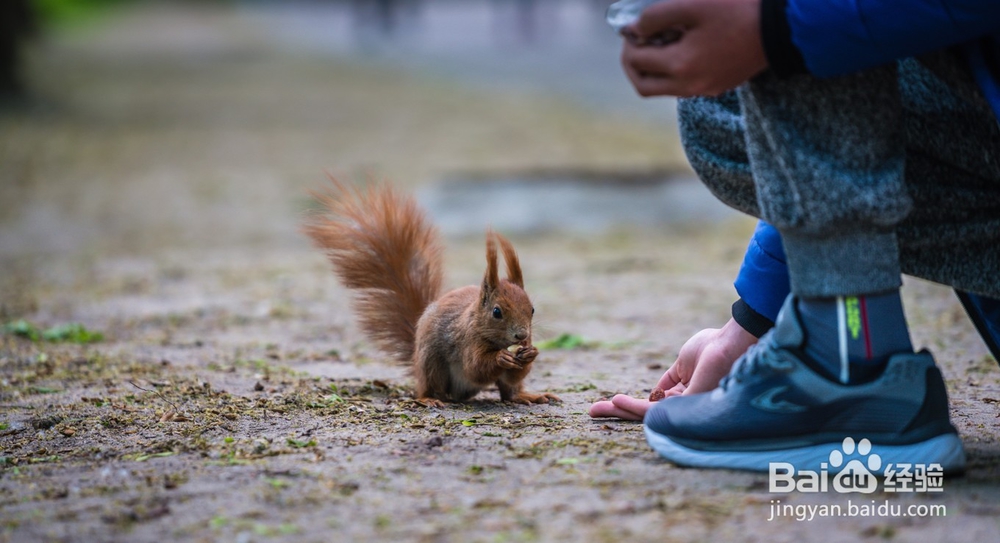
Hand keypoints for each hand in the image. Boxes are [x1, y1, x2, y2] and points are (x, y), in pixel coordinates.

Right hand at [588, 318, 757, 419]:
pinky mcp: (687, 407)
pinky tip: (616, 401)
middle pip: (646, 414)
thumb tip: (654, 392)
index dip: (632, 404)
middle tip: (592, 412)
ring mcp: (686, 409)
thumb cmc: (714, 347)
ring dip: (621, 411)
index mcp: (685, 395)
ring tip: (596, 408)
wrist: (732, 343)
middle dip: (619, 413)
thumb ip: (669, 379)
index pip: (654, 404)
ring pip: (647, 415)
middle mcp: (685, 406)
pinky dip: (634, 406)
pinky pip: (655, 411)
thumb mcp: (683, 362)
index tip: (611, 401)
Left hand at [620, 0, 766, 96]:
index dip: (629, 41)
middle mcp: (689, 86)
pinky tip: (684, 46)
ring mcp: (704, 89)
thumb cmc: (736, 11)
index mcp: (680, 66)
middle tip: (637, 41)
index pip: (636, 61)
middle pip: (644, 86)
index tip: (634, 25)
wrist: (781, 28)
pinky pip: (684, 86)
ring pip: (663, 88)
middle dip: (633, 63)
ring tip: (662, 40)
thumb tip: (634, 29)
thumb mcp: (691, 4)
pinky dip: (674, 70)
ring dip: (654, 68)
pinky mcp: (718, 87)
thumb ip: (656, 17)